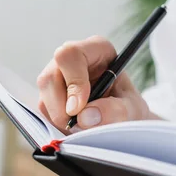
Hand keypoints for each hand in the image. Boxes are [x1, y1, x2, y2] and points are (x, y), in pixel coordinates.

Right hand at [37, 36, 151, 131]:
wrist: (123, 119)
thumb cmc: (129, 108)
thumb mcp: (133, 109)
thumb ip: (116, 110)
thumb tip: (85, 116)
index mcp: (95, 50)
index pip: (70, 55)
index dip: (72, 82)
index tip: (78, 109)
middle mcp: (70, 60)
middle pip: (49, 78)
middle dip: (61, 108)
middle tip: (79, 125)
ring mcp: (55, 77)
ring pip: (43, 96)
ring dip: (59, 118)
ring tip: (84, 125)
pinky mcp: (47, 95)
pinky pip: (42, 110)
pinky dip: (56, 123)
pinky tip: (75, 124)